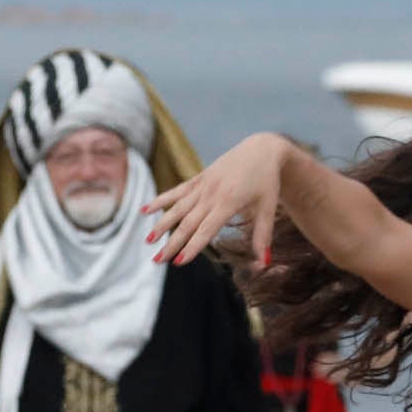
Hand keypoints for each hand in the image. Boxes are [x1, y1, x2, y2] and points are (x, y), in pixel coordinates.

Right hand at [145, 133, 291, 267]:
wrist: (262, 149)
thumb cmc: (267, 181)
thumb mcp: (268, 209)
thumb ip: (262, 236)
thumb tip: (264, 262)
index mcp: (229, 202)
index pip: (206, 229)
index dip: (193, 247)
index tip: (179, 262)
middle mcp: (212, 193)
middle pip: (187, 222)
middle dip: (172, 243)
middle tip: (157, 260)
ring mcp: (202, 185)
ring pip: (177, 208)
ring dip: (161, 225)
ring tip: (147, 241)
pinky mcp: (198, 178)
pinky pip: (176, 191)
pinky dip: (160, 200)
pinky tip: (143, 210)